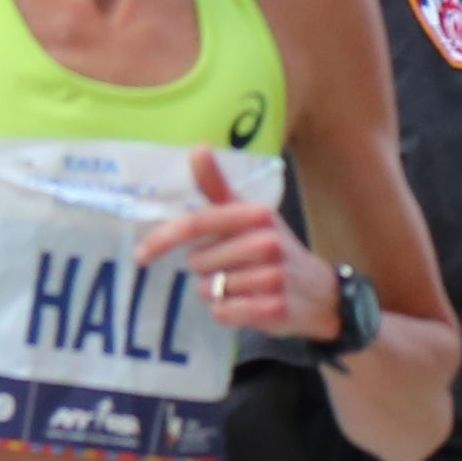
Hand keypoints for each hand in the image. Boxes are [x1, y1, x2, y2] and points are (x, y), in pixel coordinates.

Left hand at [136, 150, 329, 338]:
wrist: (321, 293)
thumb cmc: (274, 250)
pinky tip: (248, 305)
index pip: (195, 224)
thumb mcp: (250, 215)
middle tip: (234, 268)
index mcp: (256, 215)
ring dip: (218, 292)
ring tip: (245, 287)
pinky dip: (227, 312)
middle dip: (207, 269)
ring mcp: (273, 276)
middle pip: (198, 262)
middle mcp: (266, 242)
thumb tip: (198, 148)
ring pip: (210, 290)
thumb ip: (218, 187)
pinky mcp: (274, 308)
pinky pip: (224, 312)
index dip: (162, 239)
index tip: (141, 256)